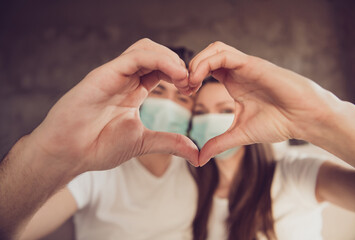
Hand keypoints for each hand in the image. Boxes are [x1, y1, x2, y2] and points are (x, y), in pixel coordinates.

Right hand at [28, 38, 198, 174]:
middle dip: (178, 64)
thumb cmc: (98, 147)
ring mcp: (114, 75)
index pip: (161, 70)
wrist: (69, 154)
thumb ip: (170, 143)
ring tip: (183, 78)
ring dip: (170, 58)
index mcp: (133, 91)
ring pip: (146, 48)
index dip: (180, 75)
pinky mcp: (104, 73)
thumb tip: (196, 154)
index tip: (193, 90)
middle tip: (191, 83)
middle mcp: (125, 79)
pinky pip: (135, 56)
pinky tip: (174, 73)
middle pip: (156, 54)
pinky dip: (159, 59)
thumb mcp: (143, 142)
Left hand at [189, 41, 339, 165]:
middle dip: (190, 68)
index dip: (191, 78)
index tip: (185, 94)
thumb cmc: (279, 123)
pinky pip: (223, 54)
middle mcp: (238, 71)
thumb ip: (218, 144)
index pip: (206, 69)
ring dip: (196, 63)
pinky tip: (198, 80)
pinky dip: (206, 63)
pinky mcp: (252, 63)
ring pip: (214, 49)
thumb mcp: (240, 134)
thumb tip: (198, 160)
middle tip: (184, 88)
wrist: (304, 119)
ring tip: (190, 83)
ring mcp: (245, 65)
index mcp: (234, 82)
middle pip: (207, 55)